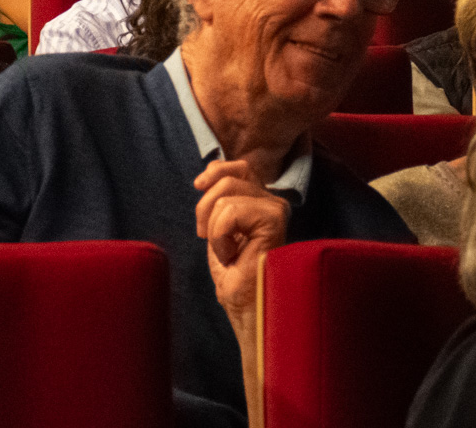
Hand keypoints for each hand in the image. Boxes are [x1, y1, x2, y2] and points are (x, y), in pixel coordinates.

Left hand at [196, 159, 288, 318]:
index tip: (198, 185)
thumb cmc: (234, 276)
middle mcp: (273, 202)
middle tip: (208, 237)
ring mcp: (276, 209)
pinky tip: (233, 255)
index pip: (239, 167)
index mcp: (261, 203)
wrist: (247, 307)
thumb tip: (207, 175)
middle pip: (228, 178)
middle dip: (205, 208)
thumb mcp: (218, 230)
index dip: (215, 171)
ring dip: (214, 231)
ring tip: (227, 252)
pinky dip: (220, 237)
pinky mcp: (274, 219)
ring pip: (225, 197)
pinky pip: (229, 212)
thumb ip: (219, 201)